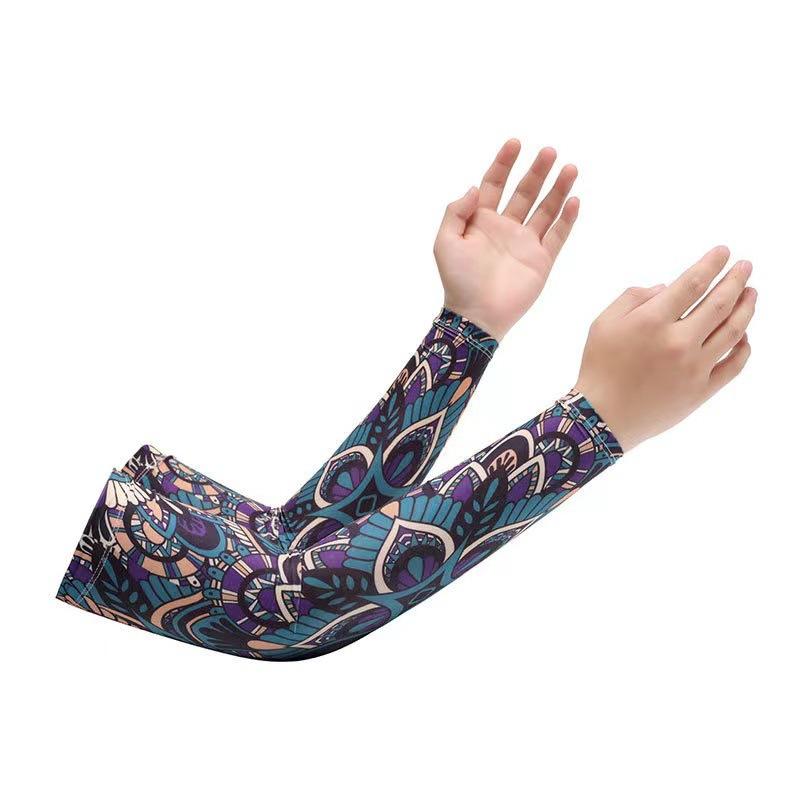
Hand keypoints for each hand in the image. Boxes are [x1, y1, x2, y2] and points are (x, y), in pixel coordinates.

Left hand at [434, 139, 578, 339]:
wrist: (476, 316)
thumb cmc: (457, 281)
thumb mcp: (445, 242)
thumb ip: (456, 212)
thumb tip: (473, 188)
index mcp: (481, 221)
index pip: (494, 184)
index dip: (503, 163)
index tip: (515, 143)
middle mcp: (505, 228)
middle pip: (524, 192)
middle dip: (536, 171)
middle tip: (549, 151)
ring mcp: (525, 243)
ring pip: (545, 209)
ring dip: (557, 189)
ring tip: (569, 168)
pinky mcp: (541, 260)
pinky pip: (558, 236)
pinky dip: (567, 219)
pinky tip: (574, 200)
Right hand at [574, 246, 755, 450]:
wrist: (601, 417)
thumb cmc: (599, 367)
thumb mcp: (602, 323)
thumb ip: (633, 298)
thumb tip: (666, 288)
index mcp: (652, 322)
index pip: (692, 283)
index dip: (711, 264)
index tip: (724, 252)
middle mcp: (678, 342)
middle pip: (719, 304)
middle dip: (737, 279)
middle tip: (746, 266)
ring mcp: (694, 368)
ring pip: (733, 331)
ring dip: (746, 308)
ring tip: (752, 293)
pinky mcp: (701, 391)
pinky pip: (734, 365)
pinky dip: (744, 347)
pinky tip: (745, 335)